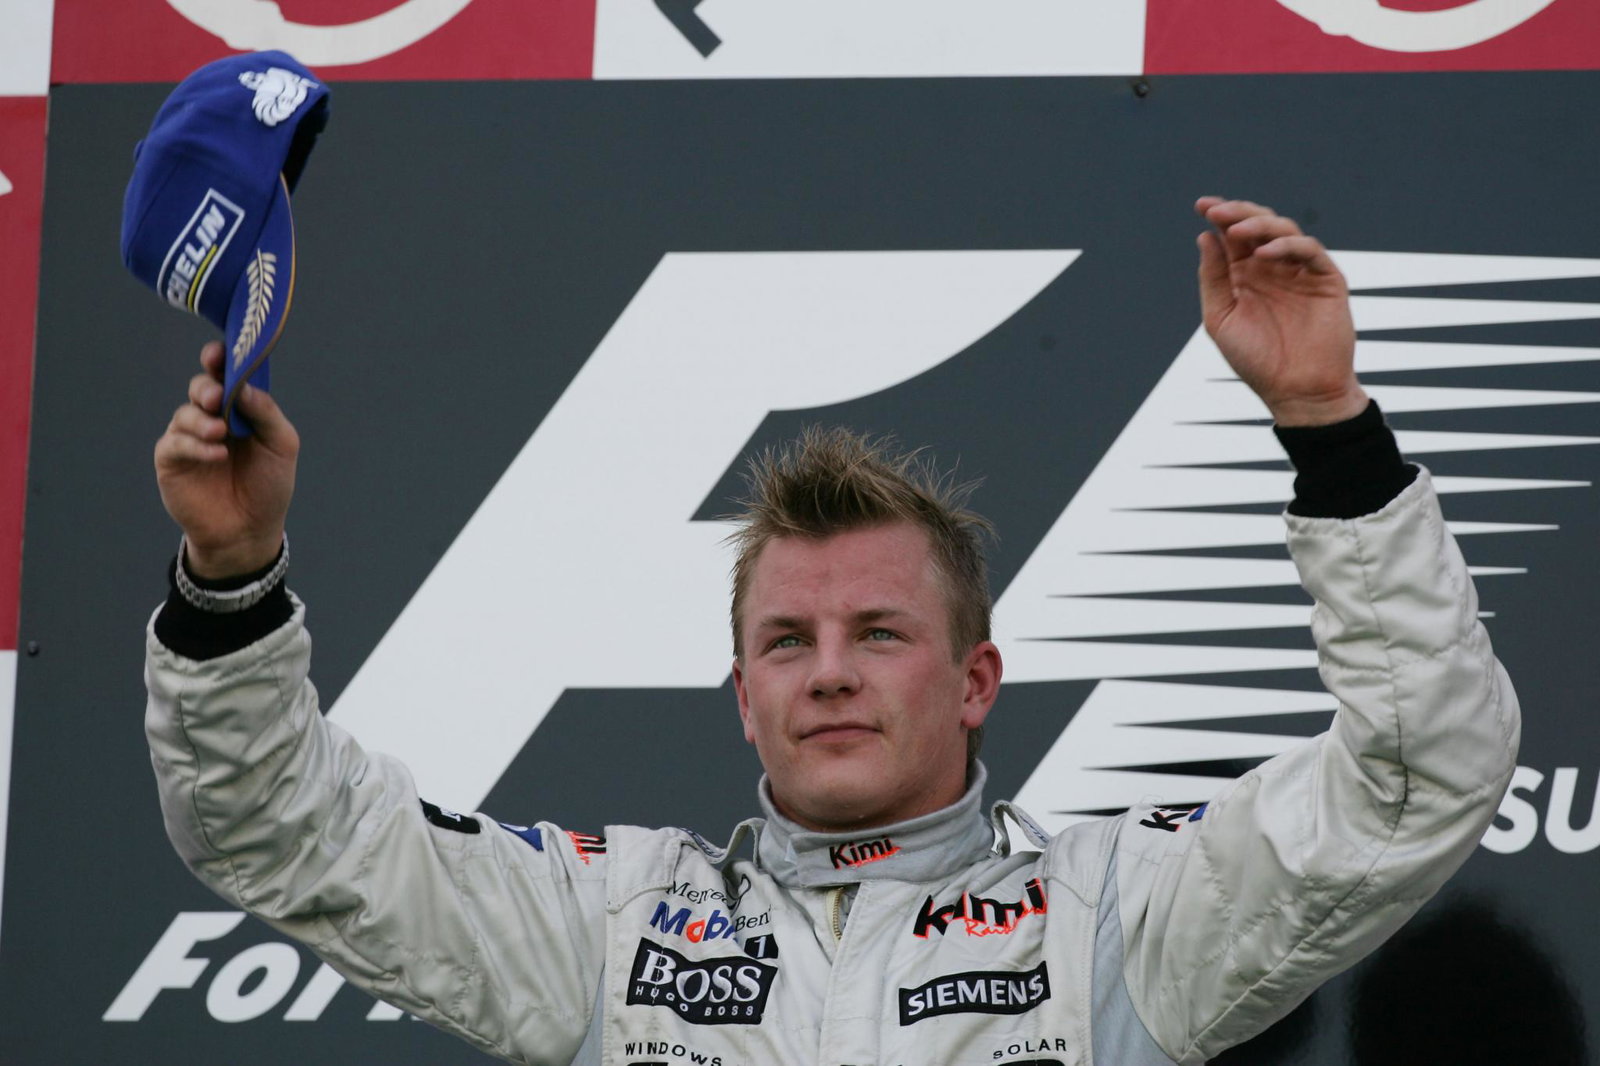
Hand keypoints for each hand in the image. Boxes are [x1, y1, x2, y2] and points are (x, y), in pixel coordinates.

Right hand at [154, 342, 299, 577]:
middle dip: (208, 387)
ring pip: (186, 412)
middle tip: (219, 398)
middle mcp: (212, 417)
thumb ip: (265, 413)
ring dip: (202, 419)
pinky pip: (176, 443)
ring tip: (220, 432)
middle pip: (202, 387)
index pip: (227, 375)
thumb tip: (245, 385)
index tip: (219, 353)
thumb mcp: (281, 446)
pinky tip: (216, 455)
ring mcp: (189, 437)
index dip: (221, 360)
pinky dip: (196, 446)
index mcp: (240, 408)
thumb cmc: (269, 485)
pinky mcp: (171, 460)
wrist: (250, 530)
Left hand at [1195, 197, 1367, 425]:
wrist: (1296, 391)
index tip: (1202, 206)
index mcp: (1245, 275)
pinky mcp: (1326, 279)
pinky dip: (1287, 246)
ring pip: (1284, 230)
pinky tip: (1264, 253)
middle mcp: (1272, 268)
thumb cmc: (1257, 361)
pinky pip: (1308, 251)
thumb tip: (1205, 237)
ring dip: (1259, 224)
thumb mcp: (1221, 318)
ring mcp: (1299, 271)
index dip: (1219, 216)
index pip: (1232, 236)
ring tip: (1236, 230)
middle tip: (1217, 211)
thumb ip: (1214, 278)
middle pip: (1258, 225)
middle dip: (1237, 212)